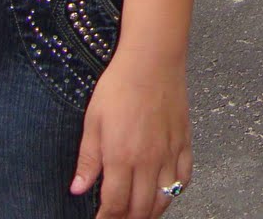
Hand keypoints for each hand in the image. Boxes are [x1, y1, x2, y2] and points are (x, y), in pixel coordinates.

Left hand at [70, 53, 191, 217]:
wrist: (152, 61)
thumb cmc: (120, 86)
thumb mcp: (93, 122)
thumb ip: (88, 160)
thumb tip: (78, 189)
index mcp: (122, 157)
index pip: (115, 205)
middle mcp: (148, 160)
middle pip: (140, 208)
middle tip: (117, 218)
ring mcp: (169, 152)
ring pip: (164, 198)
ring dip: (150, 212)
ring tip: (138, 213)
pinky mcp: (184, 141)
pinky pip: (184, 177)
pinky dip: (175, 192)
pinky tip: (165, 192)